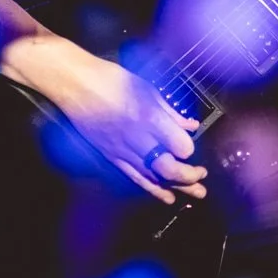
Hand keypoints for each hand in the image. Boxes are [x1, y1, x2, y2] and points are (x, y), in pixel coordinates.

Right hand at [48, 51, 205, 204]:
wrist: (75, 85)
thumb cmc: (112, 80)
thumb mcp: (147, 89)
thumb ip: (170, 112)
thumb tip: (190, 126)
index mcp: (149, 117)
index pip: (179, 145)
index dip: (188, 149)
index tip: (190, 145)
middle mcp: (137, 138)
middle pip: (168, 168)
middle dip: (189, 176)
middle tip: (202, 176)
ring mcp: (122, 150)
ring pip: (154, 177)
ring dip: (178, 187)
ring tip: (197, 193)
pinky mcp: (111, 156)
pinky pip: (135, 177)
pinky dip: (153, 189)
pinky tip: (168, 198)